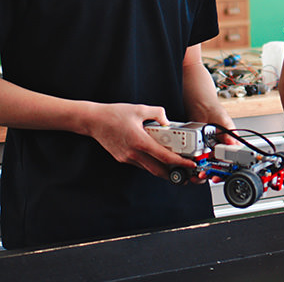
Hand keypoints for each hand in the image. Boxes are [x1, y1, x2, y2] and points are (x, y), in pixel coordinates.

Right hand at [83, 103, 197, 178]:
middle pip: (158, 170)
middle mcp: (134, 153)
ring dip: (161, 169)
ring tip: (173, 166)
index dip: (180, 162)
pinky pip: (140, 164)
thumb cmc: (114, 114)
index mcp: (140, 142)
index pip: (164, 157)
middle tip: (184, 172)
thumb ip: (157, 113)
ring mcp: (127, 158)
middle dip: (173, 173)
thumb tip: (167, 121)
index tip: (189, 164)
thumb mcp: (139, 109)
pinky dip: (150, 163)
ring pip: (149, 169)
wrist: (94, 121)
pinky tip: (154, 157)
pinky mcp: (122, 158)